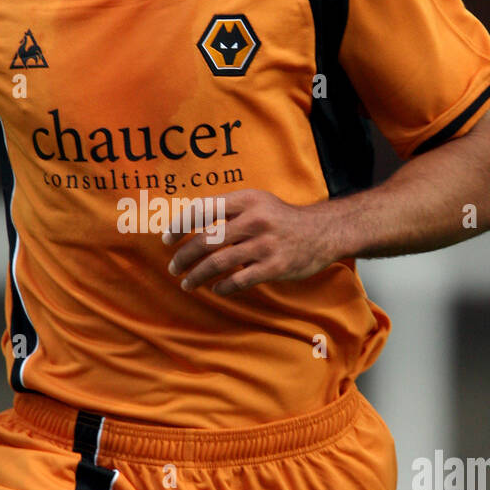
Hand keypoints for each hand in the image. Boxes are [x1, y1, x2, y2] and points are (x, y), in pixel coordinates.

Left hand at [164, 189, 336, 295]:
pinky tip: (215, 289)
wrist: (323, 232)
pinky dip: (222, 287)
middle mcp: (254, 219)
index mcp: (246, 199)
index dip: (179, 225)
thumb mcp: (256, 202)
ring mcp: (265, 244)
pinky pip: (239, 280)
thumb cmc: (280, 218)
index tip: (166, 240)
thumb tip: (186, 223)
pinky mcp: (275, 266)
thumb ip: (227, 210)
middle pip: (206, 240)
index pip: (202, 209)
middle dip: (184, 256)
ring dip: (197, 275)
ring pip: (218, 263)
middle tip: (173, 268)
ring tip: (187, 283)